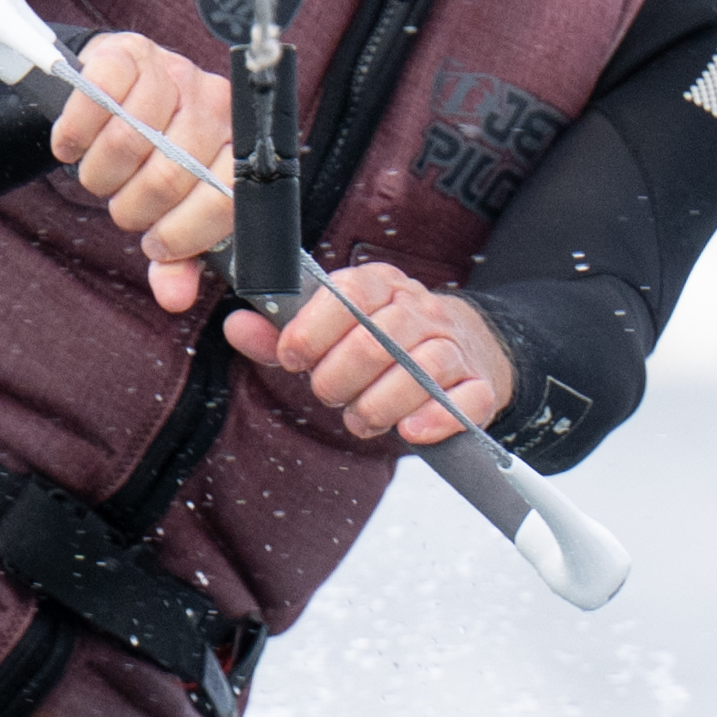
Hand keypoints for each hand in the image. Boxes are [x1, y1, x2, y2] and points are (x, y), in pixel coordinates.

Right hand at [56, 32, 236, 301]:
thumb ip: (179, 258)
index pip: (225, 200)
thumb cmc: (152, 156)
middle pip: (169, 177)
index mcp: (239, 147)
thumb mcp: (173, 210)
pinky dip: (75, 134)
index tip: (156, 244)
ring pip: (128, 141)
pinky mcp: (129, 52)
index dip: (182, 234)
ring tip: (102, 177)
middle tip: (123, 206)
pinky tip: (74, 145)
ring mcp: (174, 72)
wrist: (119, 89)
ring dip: (101, 175)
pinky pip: (97, 97)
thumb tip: (173, 297)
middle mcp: (215, 104)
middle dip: (134, 209)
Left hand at [235, 262, 512, 452]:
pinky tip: (410, 431)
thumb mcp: (333, 331)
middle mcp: (420, 308)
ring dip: (379, 405)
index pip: (348, 294)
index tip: (292, 358)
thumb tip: (236, 326)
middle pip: (378, 340)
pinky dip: (437, 418)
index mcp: (380, 286)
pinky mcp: (480, 383)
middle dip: (340, 379)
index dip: (313, 329)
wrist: (465, 348)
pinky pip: (466, 400)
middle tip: (328, 396)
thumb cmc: (385, 344)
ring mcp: (455, 345)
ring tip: (360, 419)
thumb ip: (283, 332)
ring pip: (422, 369)